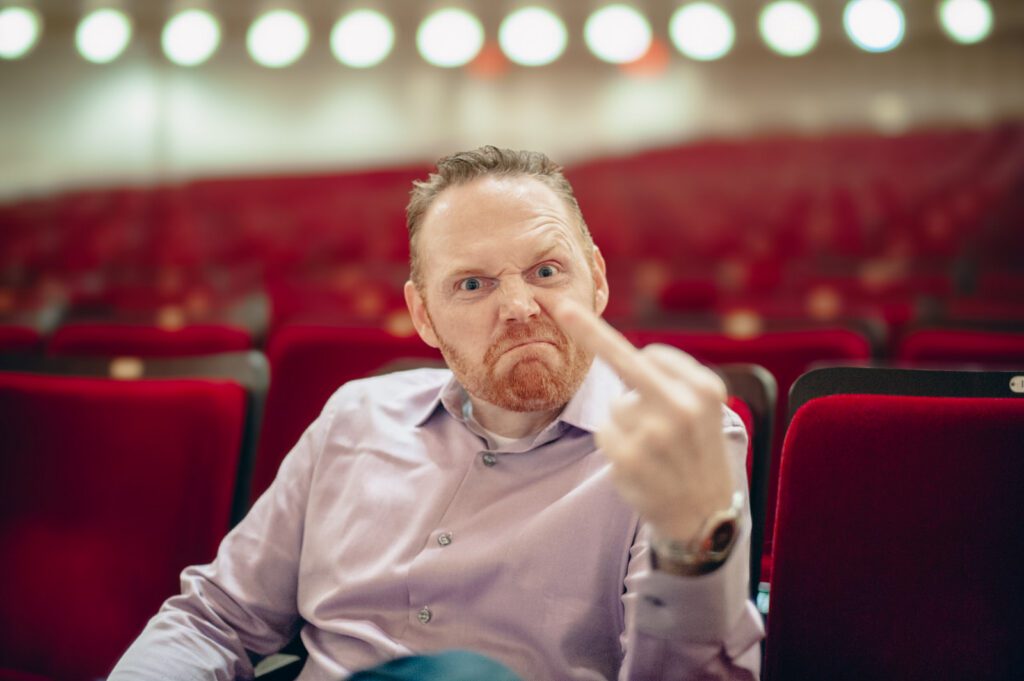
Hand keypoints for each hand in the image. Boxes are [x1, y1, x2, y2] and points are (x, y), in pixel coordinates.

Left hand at [551, 298, 735, 543]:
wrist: (705, 517)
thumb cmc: (698, 453)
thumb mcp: (704, 412)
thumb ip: (673, 382)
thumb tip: (626, 355)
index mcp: (704, 391)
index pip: (653, 355)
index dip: (641, 362)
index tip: (594, 321)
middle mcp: (681, 408)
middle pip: (623, 361)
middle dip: (588, 330)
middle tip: (559, 306)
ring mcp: (654, 435)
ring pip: (615, 406)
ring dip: (626, 423)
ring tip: (655, 450)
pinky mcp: (629, 459)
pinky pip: (605, 431)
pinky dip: (615, 443)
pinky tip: (641, 464)